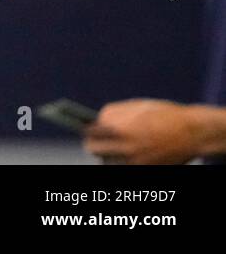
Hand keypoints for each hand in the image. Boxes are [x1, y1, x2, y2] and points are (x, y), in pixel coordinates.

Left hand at [83, 99, 203, 163]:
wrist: (193, 132)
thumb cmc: (164, 114)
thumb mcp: (135, 106)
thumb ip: (114, 114)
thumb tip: (97, 121)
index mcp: (120, 127)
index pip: (90, 132)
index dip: (86, 130)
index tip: (84, 129)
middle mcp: (125, 146)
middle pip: (93, 149)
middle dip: (93, 143)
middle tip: (94, 141)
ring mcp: (135, 161)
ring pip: (107, 160)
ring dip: (107, 154)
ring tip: (110, 149)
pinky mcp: (144, 169)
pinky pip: (124, 166)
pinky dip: (122, 161)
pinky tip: (125, 156)